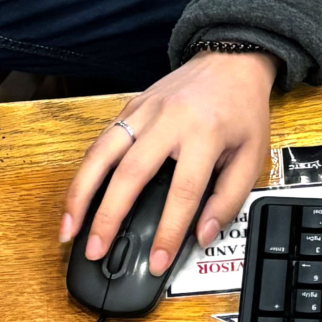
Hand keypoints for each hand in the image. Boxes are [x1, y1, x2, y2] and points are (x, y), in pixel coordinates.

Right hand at [60, 49, 276, 277]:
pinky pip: (102, 139)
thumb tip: (202, 235)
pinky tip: (78, 194)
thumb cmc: (242, 109)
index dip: (167, 231)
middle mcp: (169, 121)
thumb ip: (230, 198)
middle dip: (107, 217)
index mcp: (204, 134)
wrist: (231, 60)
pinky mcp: (131, 106)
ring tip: (69, 228)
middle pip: (129, 174)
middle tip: (96, 251)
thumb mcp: (252, 155)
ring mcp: (145, 110)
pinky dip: (85, 169)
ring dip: (80, 193)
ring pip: (102, 153)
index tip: (156, 262)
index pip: (182, 193)